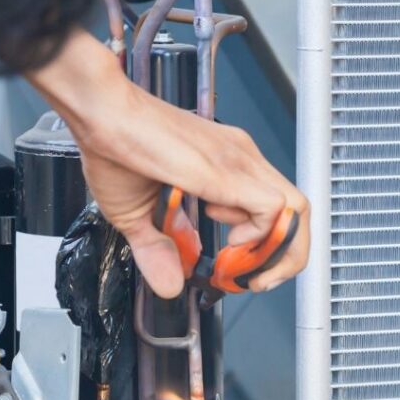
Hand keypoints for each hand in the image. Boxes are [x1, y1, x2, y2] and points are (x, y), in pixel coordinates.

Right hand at [28, 30, 309, 298]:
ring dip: (276, 253)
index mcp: (228, 165)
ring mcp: (238, 161)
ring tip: (240, 267)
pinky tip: (229, 245)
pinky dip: (261, 239)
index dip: (266, 248)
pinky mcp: (226, 171)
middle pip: (298, 211)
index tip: (236, 270)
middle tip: (250, 278)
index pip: (277, 209)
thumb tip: (170, 284)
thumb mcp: (137, 217)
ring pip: (296, 210)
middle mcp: (241, 159)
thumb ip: (158, 251)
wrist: (101, 114)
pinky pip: (272, 209)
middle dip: (282, 257)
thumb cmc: (116, 150)